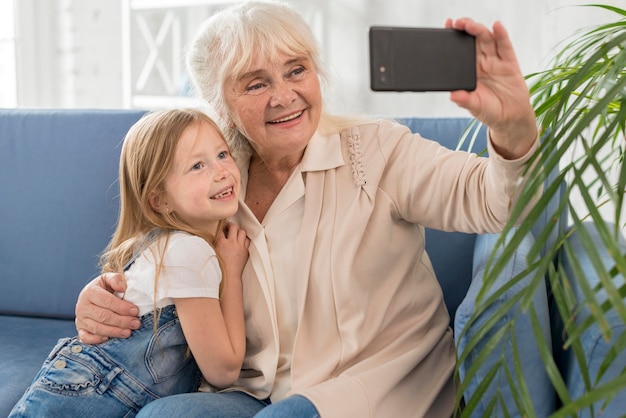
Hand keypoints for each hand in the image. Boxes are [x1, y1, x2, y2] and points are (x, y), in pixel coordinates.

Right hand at [75, 273, 139, 343]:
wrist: (91, 296)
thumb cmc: (104, 288)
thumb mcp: (108, 279)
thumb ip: (116, 279)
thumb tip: (122, 287)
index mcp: (90, 292)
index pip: (106, 301)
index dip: (122, 307)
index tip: (135, 311)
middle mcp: (82, 306)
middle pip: (103, 316)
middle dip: (121, 321)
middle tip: (135, 323)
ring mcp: (80, 319)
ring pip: (96, 328)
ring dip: (114, 331)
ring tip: (128, 332)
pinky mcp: (80, 329)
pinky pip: (85, 338)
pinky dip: (96, 339)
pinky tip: (108, 338)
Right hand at [215, 222, 249, 279]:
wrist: (229, 275)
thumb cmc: (220, 266)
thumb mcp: (214, 253)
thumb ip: (215, 245)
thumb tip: (215, 239)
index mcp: (222, 243)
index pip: (221, 231)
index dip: (220, 229)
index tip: (220, 229)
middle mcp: (232, 242)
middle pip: (233, 227)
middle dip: (230, 225)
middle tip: (229, 227)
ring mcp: (240, 246)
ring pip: (242, 232)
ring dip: (239, 232)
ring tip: (236, 234)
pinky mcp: (245, 250)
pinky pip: (248, 240)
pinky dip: (245, 239)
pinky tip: (242, 241)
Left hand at [446, 18, 536, 158]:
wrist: (510, 119)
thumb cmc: (489, 111)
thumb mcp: (474, 107)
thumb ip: (465, 100)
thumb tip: (453, 95)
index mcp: (470, 71)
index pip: (460, 51)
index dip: (454, 38)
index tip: (446, 27)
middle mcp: (482, 63)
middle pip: (473, 40)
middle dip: (465, 29)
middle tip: (456, 23)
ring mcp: (496, 62)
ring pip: (487, 40)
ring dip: (478, 30)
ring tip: (469, 25)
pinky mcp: (510, 64)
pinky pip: (505, 46)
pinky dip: (501, 35)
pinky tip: (496, 26)